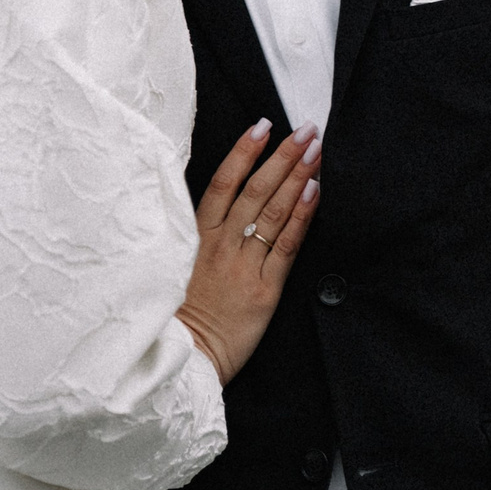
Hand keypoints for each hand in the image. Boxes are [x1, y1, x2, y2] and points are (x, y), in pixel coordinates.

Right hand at [174, 120, 322, 384]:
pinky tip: (315, 191)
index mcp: (194, 239)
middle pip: (254, 191)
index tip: (262, 125)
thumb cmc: (176, 318)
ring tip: (316, 149)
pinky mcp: (263, 291)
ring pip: (272, 212)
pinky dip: (301, 217)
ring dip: (296, 176)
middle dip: (281, 156)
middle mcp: (220, 247)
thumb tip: (222, 202)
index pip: (220, 184)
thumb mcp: (175, 268)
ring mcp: (242, 267)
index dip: (242, 153)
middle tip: (306, 128)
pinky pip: (286, 246)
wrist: (181, 364)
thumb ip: (195, 235)